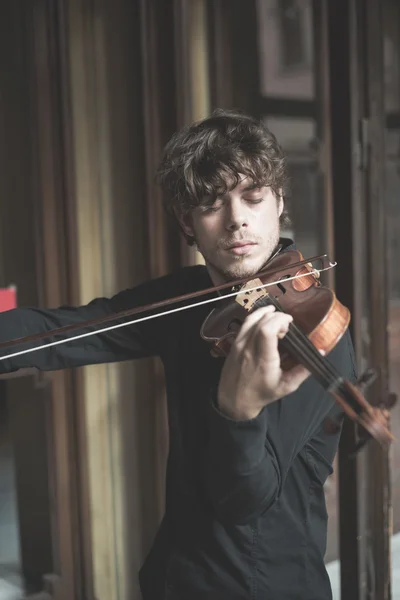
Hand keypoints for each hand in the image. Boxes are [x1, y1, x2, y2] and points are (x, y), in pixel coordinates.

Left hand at [217, 305, 311, 420]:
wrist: (235, 400)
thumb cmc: (262, 393)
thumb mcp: (286, 386)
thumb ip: (303, 370)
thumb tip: (321, 352)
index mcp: (263, 360)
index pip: (267, 331)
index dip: (280, 320)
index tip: (290, 322)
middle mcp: (249, 349)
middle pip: (261, 322)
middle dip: (277, 317)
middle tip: (287, 325)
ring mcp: (239, 345)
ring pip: (251, 320)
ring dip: (266, 313)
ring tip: (278, 316)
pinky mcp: (234, 343)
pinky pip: (245, 324)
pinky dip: (256, 316)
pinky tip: (265, 316)